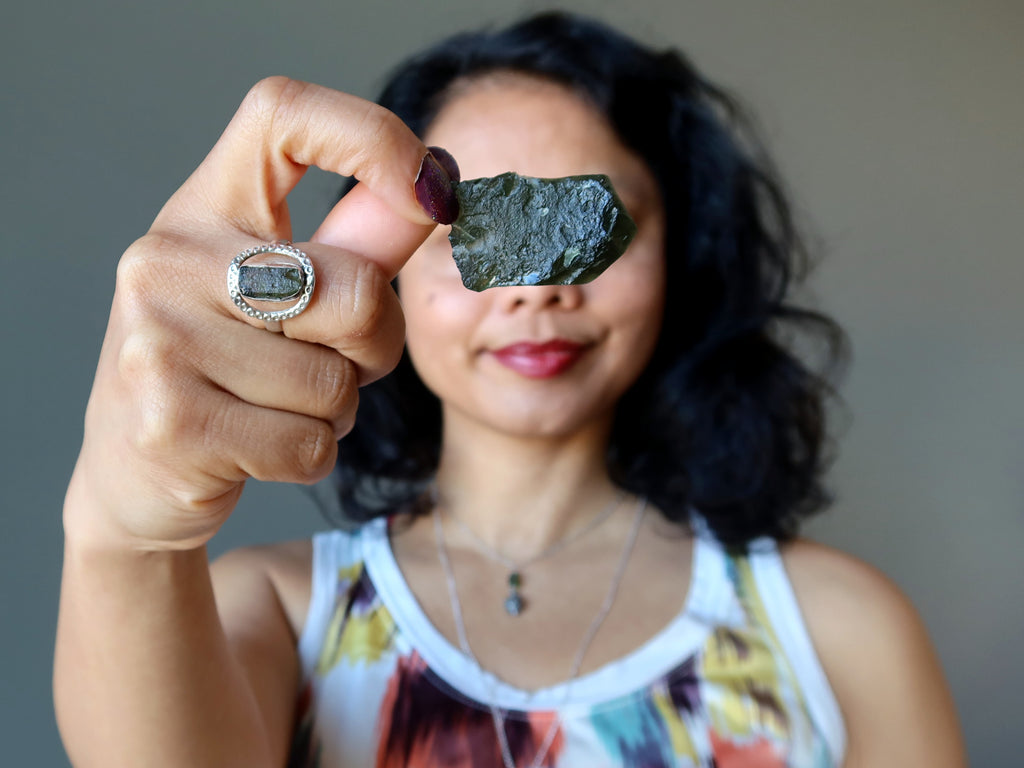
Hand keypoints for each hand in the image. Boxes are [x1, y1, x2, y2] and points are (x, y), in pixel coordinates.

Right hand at [64, 77, 457, 551]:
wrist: (134, 476)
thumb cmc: (226, 374)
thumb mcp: (279, 294)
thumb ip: (355, 244)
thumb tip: (437, 185)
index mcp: (202, 208)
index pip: (283, 114)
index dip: (373, 138)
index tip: (433, 195)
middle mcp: (168, 258)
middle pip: (356, 288)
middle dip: (377, 345)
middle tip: (336, 363)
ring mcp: (159, 339)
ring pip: (336, 383)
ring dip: (336, 412)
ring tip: (276, 408)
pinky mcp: (170, 423)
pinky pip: (311, 444)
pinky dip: (311, 456)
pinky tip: (258, 449)